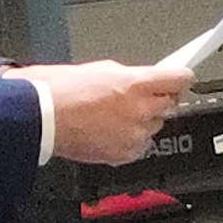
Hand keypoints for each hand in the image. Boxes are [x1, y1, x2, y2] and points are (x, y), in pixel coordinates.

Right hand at [23, 60, 189, 165]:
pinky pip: (141, 145)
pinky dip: (131, 139)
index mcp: (136, 84)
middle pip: (171, 104)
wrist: (42, 118)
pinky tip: (111, 130)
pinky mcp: (125, 153)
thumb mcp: (104, 69)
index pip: (181, 79)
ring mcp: (134, 134)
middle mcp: (140, 110)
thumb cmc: (62, 91)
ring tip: (116, 114)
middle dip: (160, 99)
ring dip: (144, 120)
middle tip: (141, 96)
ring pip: (155, 126)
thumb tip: (147, 80)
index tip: (180, 79)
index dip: (180, 78)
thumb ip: (133, 76)